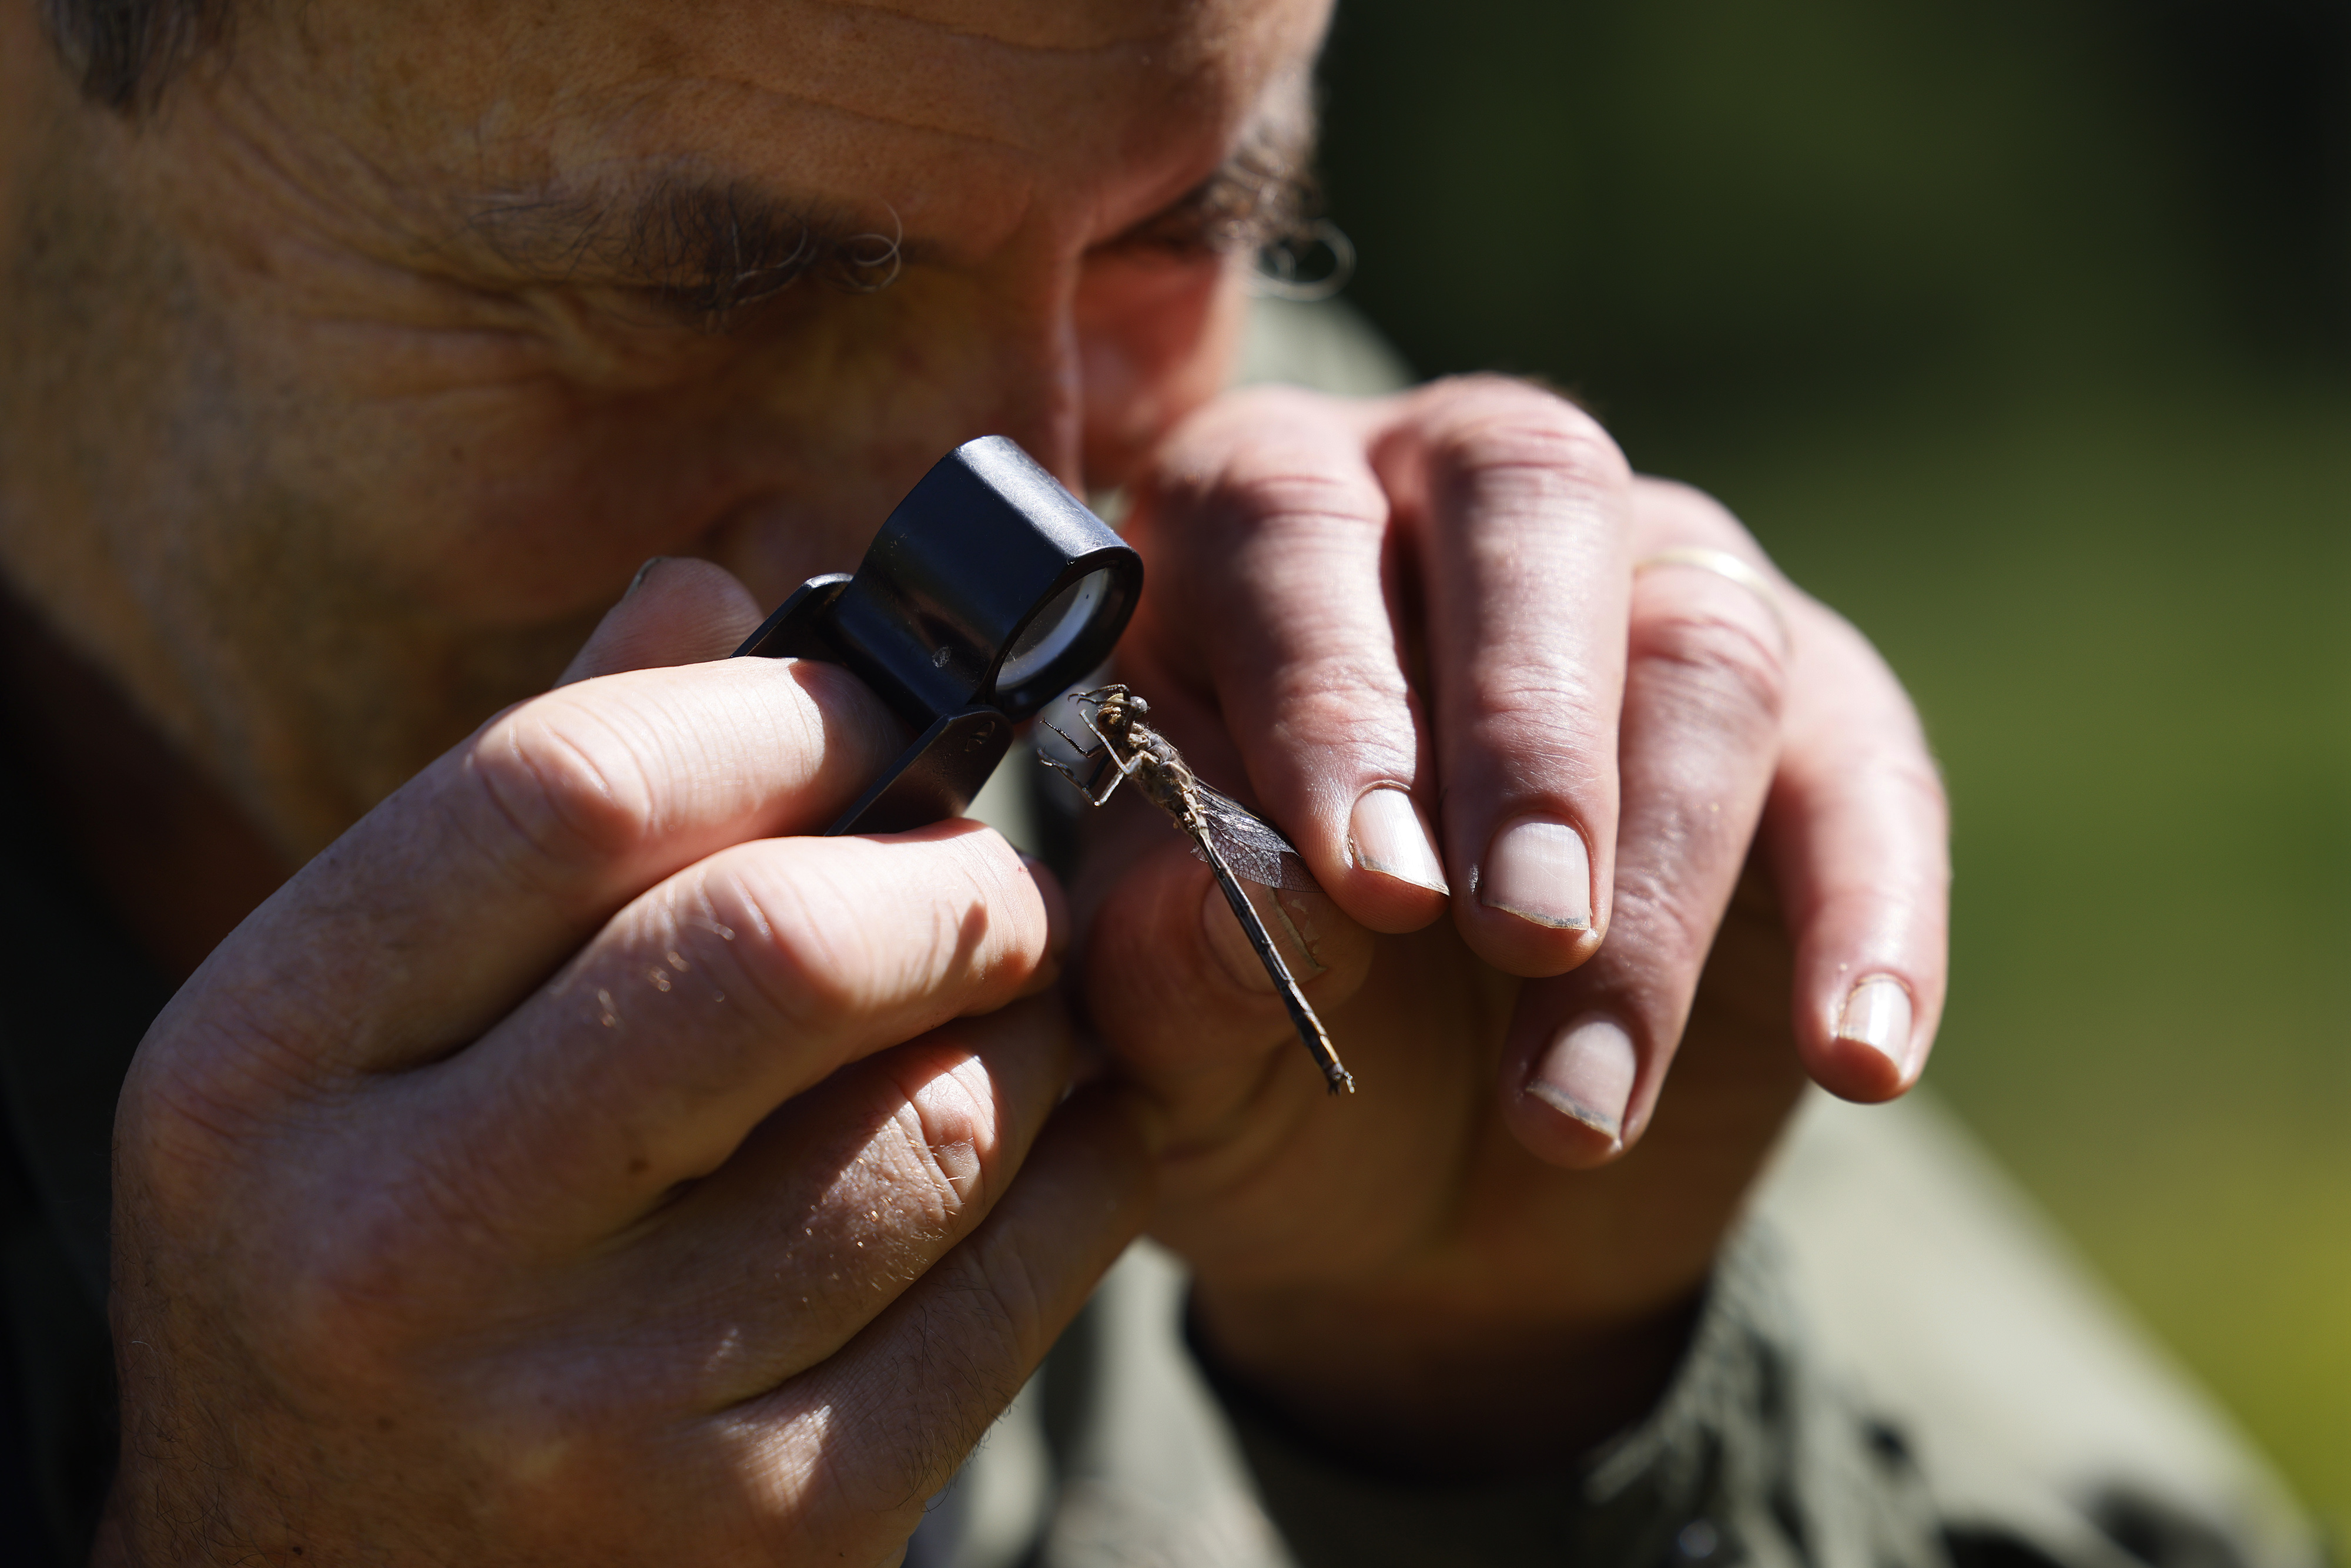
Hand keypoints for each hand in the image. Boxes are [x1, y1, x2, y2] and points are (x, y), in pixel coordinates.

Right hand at [103, 563, 1152, 1564]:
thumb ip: (516, 814)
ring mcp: (593, 1416)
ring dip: (1034, 1025)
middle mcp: (400, 1251)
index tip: (877, 711)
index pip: (562, 793)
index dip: (774, 713)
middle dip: (948, 872)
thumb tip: (713, 587)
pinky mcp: (771, 1535)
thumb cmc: (358, 1276)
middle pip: (776, 947)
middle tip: (988, 875)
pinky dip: (1084, 1171)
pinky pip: (1019, 1284)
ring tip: (1012, 1008)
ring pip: (941, 1119)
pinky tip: (1060, 1136)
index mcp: (264, 1073)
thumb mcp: (350, 1051)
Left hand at [1074, 378, 1947, 1471]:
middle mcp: (1459, 503)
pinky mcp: (1816, 719)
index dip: (1333, 697)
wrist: (1405, 1195)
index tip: (1371, 891)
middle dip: (1528, 729)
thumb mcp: (1165, 1042)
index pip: (1289, 524)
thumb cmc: (1246, 1059)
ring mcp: (1653, 588)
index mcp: (1251, 530)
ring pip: (1701, 645)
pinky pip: (1868, 779)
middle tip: (1520, 937)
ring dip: (1655, 893)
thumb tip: (1258, 895)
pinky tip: (1858, 1058)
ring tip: (1575, 1104)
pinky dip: (1869, 920)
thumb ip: (1167, 962)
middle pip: (1530, 492)